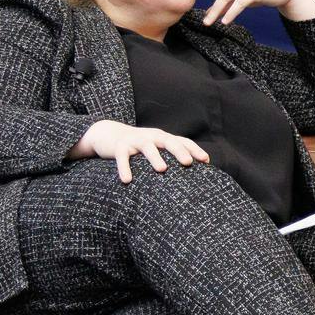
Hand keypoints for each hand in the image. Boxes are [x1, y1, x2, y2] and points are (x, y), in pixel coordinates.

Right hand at [73, 119, 210, 183]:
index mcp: (164, 138)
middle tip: (188, 162)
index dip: (195, 149)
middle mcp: (152, 137)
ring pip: (147, 147)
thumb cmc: (139, 146)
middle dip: (179, 151)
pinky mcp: (119, 146)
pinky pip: (123, 157)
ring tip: (162, 169)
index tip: (206, 161)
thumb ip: (171, 156)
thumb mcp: (157, 148)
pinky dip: (124, 168)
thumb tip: (193, 170)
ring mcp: (136, 140)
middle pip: (168, 141)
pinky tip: (127, 180)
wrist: (109, 134)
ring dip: (155, 157)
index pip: (182, 141)